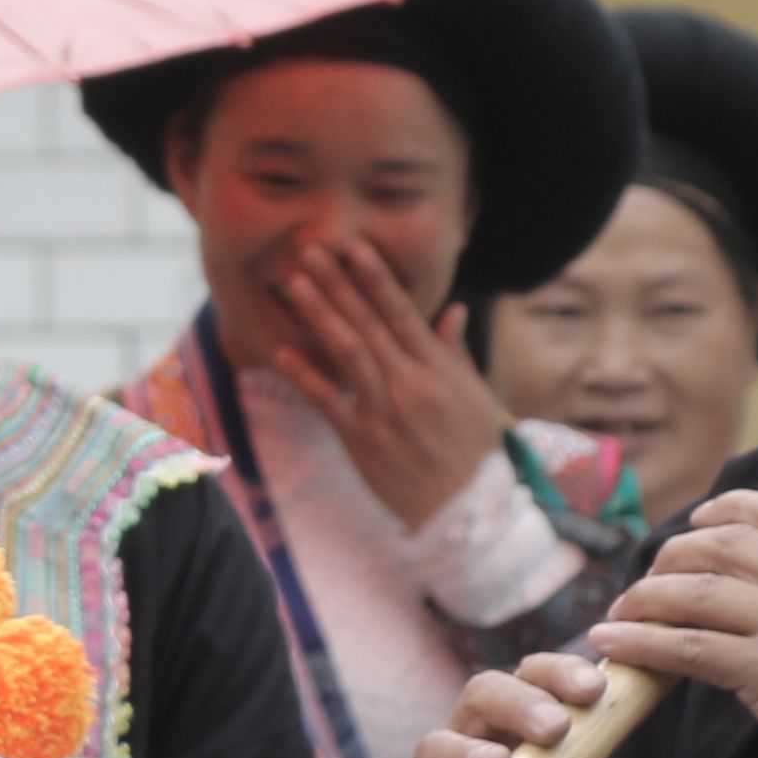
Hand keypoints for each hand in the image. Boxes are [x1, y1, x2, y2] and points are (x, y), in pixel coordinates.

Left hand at [268, 235, 507, 533]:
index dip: (376, 278)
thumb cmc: (474, 452)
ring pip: (347, 352)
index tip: (354, 247)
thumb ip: (455, 352)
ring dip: (319, 314)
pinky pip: (328, 402)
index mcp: (439, 369)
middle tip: (310, 250)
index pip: (402, 313)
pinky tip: (282, 351)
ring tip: (293, 284)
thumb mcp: (475, 397)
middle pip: (368, 324)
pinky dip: (305, 375)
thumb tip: (452, 309)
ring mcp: (383, 410)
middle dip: (338, 284)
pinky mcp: (361, 440)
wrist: (465, 510)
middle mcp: (410, 382)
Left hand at [585, 493, 757, 757]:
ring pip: (697, 590)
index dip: (726, 511)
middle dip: (675, 555)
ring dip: (647, 598)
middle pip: (724, 544)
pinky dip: (642, 642)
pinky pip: (688, 647)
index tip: (697, 521)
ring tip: (619, 612)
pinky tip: (614, 643)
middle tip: (651, 577)